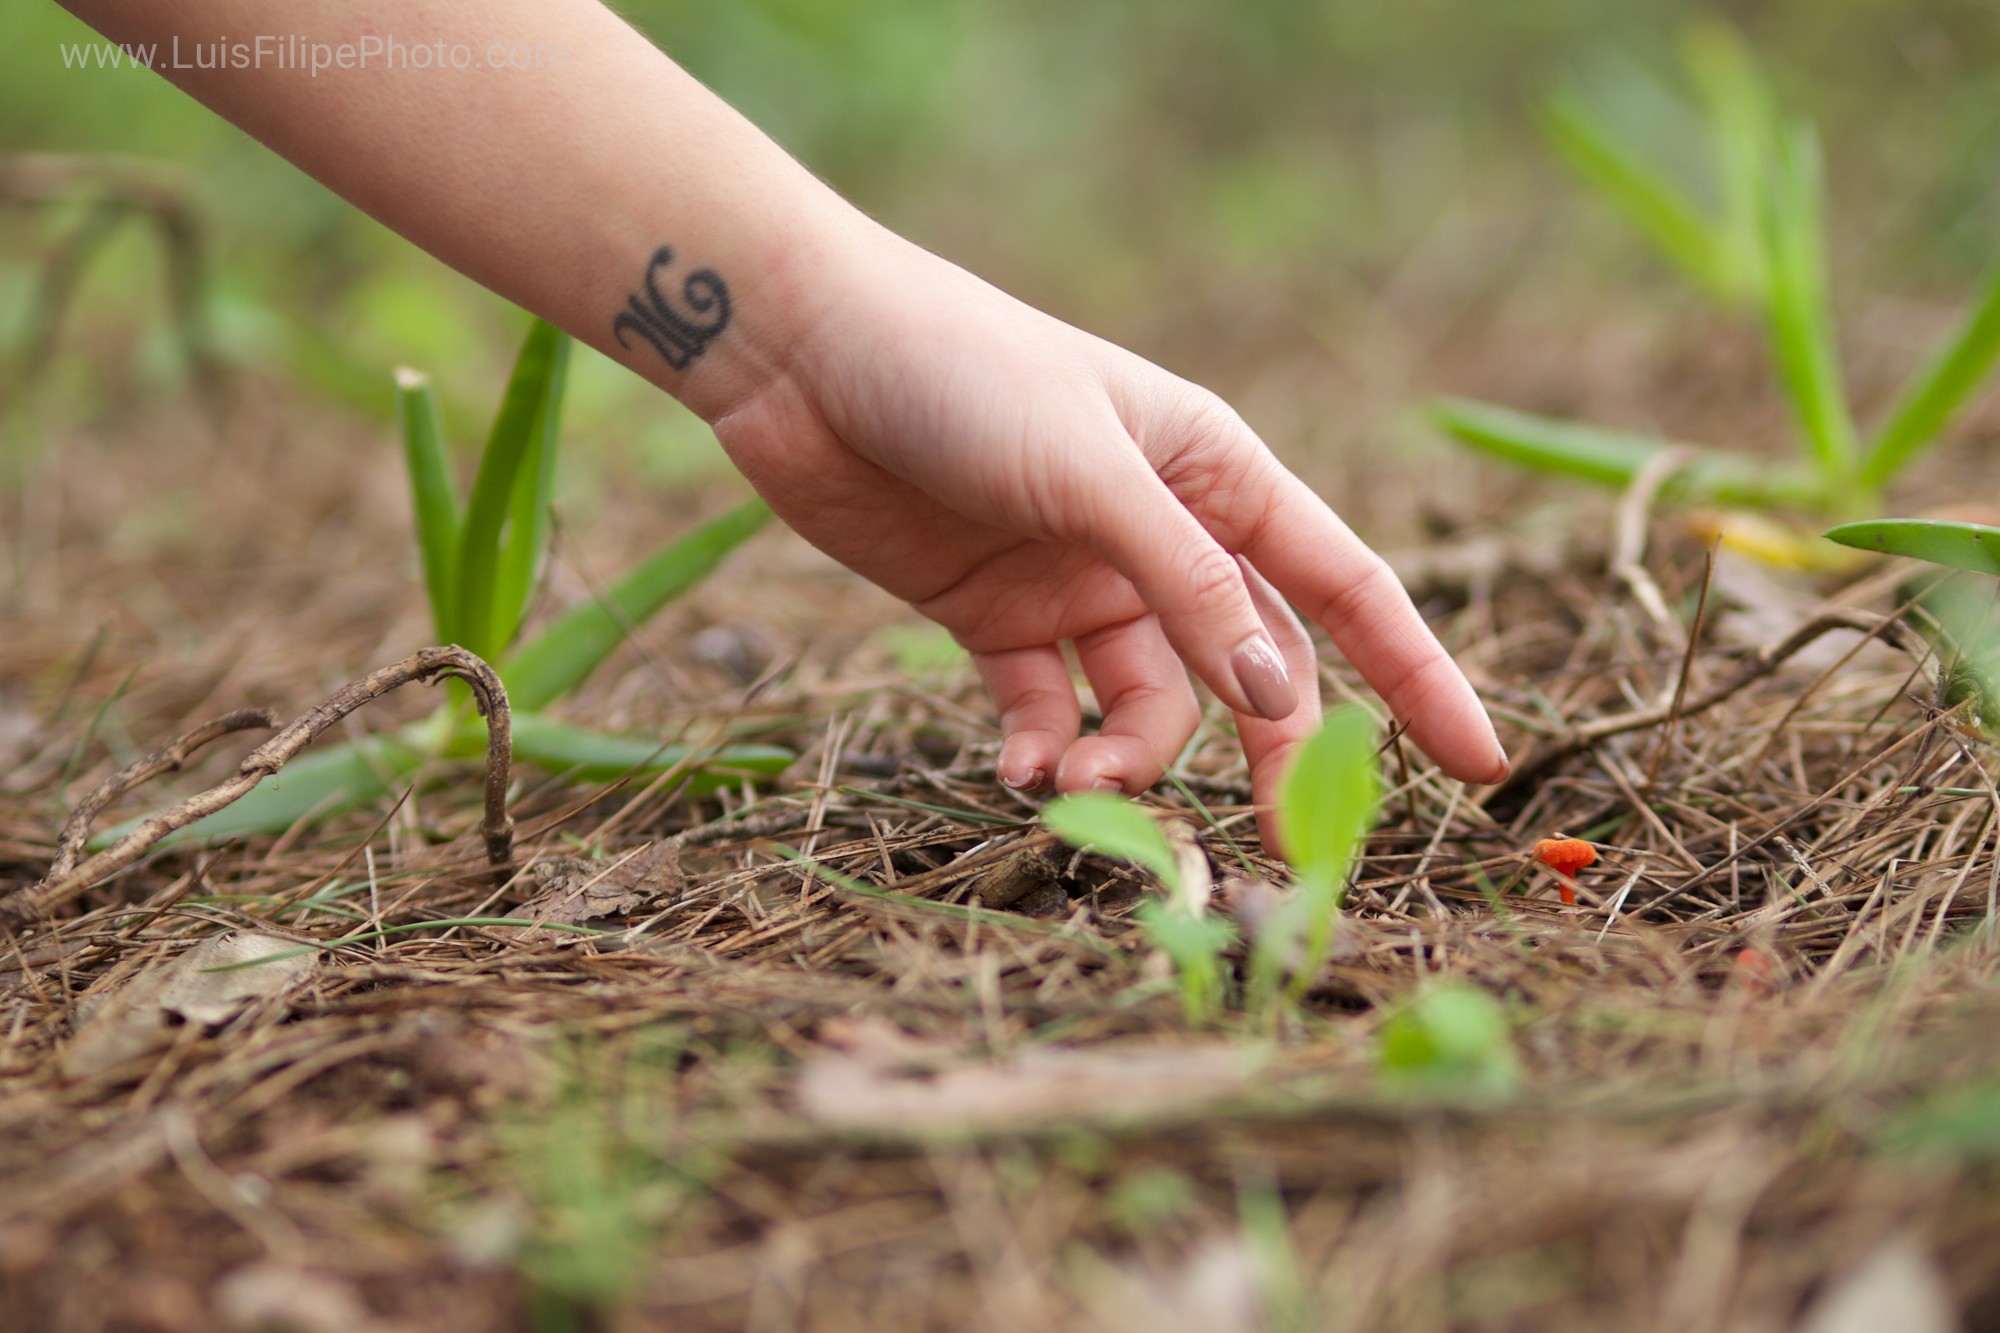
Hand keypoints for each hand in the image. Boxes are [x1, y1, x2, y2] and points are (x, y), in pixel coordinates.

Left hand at [710, 229, 1506, 848]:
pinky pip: (1053, 708)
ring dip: (1126, 756)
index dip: (1419, 677)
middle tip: (1268, 845)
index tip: (1480, 765)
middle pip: (1252, 670)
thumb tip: (1283, 701)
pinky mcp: (998, 619)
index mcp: (1216, 474)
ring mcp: (1081, 581)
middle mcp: (1161, 533)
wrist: (801, 356)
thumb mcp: (1090, 475)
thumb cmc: (961, 374)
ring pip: (1150, 704)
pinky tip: (1020, 769)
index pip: (1347, 588)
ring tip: (1069, 779)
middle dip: (1265, 756)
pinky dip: (1048, 749)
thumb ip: (1189, 588)